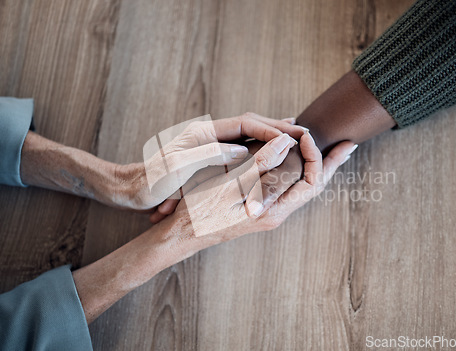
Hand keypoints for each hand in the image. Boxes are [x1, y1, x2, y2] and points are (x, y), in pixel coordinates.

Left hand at [112, 113, 305, 210]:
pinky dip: (256, 149)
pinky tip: (265, 155)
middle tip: (300, 132)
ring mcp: (207, 145)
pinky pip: (238, 148)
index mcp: (202, 132)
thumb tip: (243, 149)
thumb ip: (210, 155)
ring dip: (268, 136)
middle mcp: (207, 134)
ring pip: (245, 135)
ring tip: (290, 138)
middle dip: (274, 127)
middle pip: (248, 124)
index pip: (245, 123)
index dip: (270, 129)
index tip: (291, 136)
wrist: (131, 190)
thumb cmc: (151, 181)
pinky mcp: (206, 157)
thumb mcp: (179, 168)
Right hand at [150, 132, 356, 249]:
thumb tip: (286, 144)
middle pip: (313, 186)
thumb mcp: (227, 188)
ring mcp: (268, 212)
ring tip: (331, 152)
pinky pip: (288, 188)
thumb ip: (259, 167)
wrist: (182, 235)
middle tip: (347, 145)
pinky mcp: (259, 208)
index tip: (307, 135)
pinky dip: (298, 171)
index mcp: (272, 209)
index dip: (314, 156)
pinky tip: (296, 162)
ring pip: (302, 188)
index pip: (308, 181)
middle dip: (330, 164)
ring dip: (317, 167)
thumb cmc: (199, 213)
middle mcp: (275, 213)